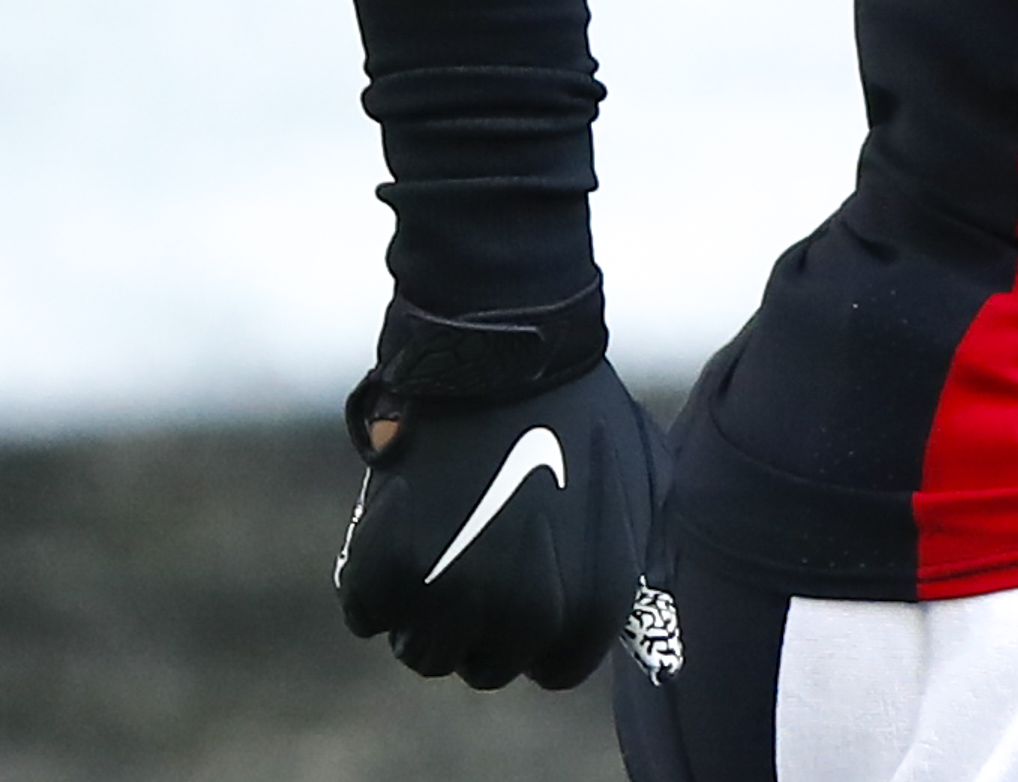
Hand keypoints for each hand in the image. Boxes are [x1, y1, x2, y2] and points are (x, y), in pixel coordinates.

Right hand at [335, 331, 663, 689]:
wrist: (502, 348)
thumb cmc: (579, 407)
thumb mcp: (644, 481)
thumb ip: (642, 557)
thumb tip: (650, 628)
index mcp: (592, 602)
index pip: (555, 669)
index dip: (538, 634)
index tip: (524, 593)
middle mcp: (524, 614)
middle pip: (485, 666)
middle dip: (480, 624)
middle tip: (475, 559)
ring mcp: (451, 595)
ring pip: (423, 653)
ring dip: (425, 612)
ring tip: (438, 546)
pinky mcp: (386, 568)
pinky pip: (367, 613)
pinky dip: (374, 581)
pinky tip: (400, 528)